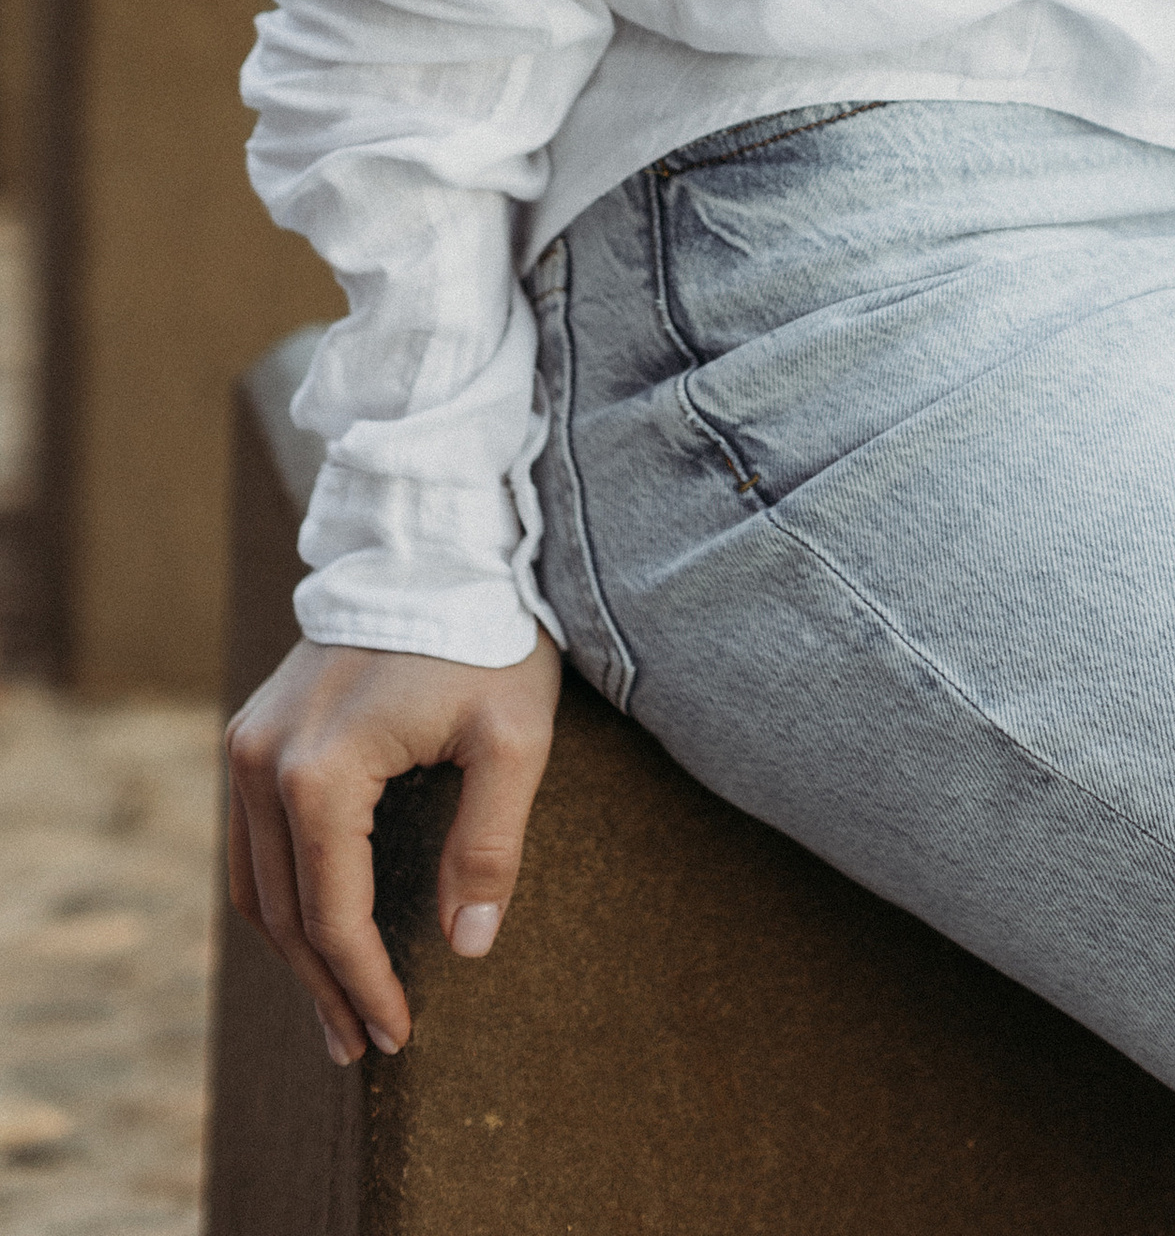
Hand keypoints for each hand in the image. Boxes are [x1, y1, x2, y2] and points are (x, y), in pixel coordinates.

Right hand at [225, 631, 560, 1063]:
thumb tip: (470, 945)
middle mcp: (262, 760)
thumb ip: (490, 843)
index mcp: (320, 770)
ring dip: (295, 951)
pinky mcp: (253, 728)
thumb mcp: (514, 737)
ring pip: (256, 882)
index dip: (366, 983)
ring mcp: (247, 741)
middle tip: (365, 1047)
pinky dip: (281, 895)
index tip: (400, 1035)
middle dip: (326, 986)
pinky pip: (252, 839)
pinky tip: (315, 930)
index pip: (334, 915)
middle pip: (284, 911)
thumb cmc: (485, 633)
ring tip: (338, 1009)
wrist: (436, 538)